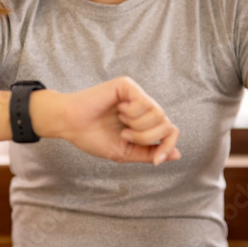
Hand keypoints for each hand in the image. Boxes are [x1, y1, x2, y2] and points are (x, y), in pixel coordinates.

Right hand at [33, 76, 180, 164]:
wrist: (70, 126)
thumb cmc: (92, 137)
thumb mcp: (125, 152)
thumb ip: (149, 153)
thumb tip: (177, 154)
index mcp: (144, 122)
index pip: (170, 131)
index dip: (167, 147)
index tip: (156, 161)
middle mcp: (143, 106)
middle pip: (167, 124)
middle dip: (147, 138)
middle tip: (125, 136)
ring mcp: (136, 94)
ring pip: (159, 114)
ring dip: (139, 127)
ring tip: (121, 124)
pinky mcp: (127, 85)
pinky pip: (145, 101)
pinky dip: (133, 113)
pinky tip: (119, 110)